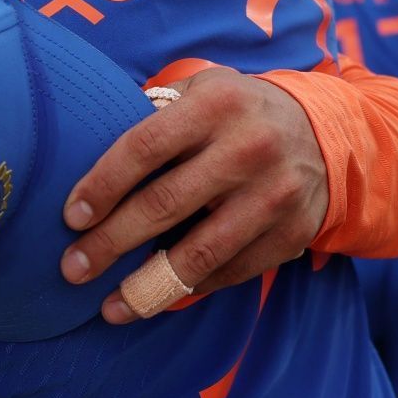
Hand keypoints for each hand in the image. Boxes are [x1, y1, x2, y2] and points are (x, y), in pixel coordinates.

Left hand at [59, 67, 326, 324]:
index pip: (144, 146)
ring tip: (110, 307)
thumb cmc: (239, 113)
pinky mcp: (292, 234)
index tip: (71, 217)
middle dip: (111, 243)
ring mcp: (274, 195)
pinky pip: (230, 272)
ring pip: (199, 253)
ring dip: (146, 286)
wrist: (326, 135)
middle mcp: (248, 147)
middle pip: (165, 204)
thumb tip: (86, 148)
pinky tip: (157, 295)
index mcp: (216, 104)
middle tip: (73, 269)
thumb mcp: (203, 90)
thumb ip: (154, 113)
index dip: (103, 185)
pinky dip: (188, 288)